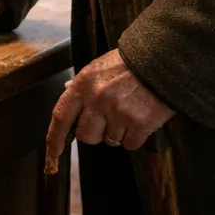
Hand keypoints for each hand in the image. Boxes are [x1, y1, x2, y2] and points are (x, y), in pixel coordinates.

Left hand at [45, 49, 175, 168]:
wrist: (160, 62)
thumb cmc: (127, 64)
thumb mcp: (97, 68)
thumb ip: (83, 87)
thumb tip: (69, 101)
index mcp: (83, 85)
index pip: (61, 116)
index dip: (55, 137)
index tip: (53, 152)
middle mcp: (98, 101)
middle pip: (86, 136)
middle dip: (94, 133)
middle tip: (106, 121)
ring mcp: (119, 114)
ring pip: (110, 141)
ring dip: (117, 133)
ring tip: (127, 112)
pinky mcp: (139, 124)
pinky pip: (130, 144)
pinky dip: (135, 137)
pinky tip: (139, 119)